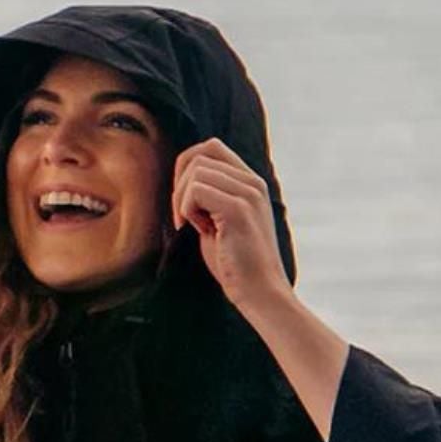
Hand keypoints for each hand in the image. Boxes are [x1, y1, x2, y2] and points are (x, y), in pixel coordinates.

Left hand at [171, 136, 290, 311]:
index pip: (211, 148)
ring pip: (196, 171)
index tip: (185, 203)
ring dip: (182, 200)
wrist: (260, 294)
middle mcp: (252, 182)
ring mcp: (248, 193)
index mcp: (250, 183)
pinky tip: (199, 231)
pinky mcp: (238, 209)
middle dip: (180, 184)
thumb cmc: (236, 266)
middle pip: (200, 155)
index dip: (187, 168)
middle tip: (182, 218)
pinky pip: (196, 190)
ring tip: (193, 227)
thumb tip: (181, 183)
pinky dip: (187, 210)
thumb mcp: (219, 223)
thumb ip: (208, 199)